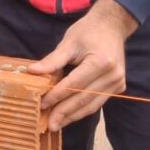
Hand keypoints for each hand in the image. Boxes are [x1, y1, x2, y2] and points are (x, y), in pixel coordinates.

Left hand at [27, 0, 138, 130]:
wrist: (112, 25)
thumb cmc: (88, 31)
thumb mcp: (68, 42)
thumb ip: (52, 60)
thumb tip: (32, 72)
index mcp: (100, 62)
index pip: (74, 84)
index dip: (57, 96)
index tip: (41, 105)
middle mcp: (112, 75)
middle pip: (83, 98)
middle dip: (64, 112)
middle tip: (49, 124)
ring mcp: (118, 82)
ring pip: (91, 105)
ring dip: (73, 116)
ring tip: (56, 124)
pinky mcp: (118, 86)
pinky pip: (97, 102)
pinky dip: (82, 109)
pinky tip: (69, 116)